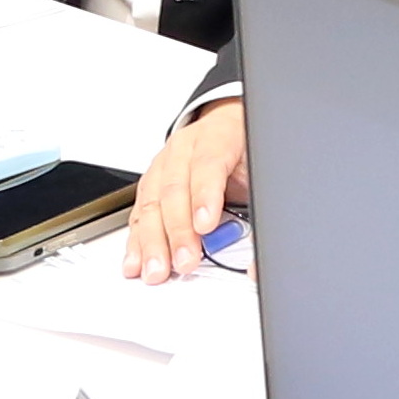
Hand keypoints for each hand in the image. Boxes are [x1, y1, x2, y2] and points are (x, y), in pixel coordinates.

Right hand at [124, 97, 247, 277]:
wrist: (227, 128)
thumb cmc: (245, 151)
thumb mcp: (262, 168)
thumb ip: (262, 202)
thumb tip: (262, 250)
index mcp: (218, 136)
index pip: (209, 165)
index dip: (205, 196)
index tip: (206, 226)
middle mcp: (185, 148)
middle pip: (175, 189)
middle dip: (178, 231)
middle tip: (185, 261)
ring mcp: (163, 165)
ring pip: (152, 204)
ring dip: (153, 242)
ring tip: (158, 270)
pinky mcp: (150, 184)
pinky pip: (139, 214)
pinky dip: (137, 241)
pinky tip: (136, 261)